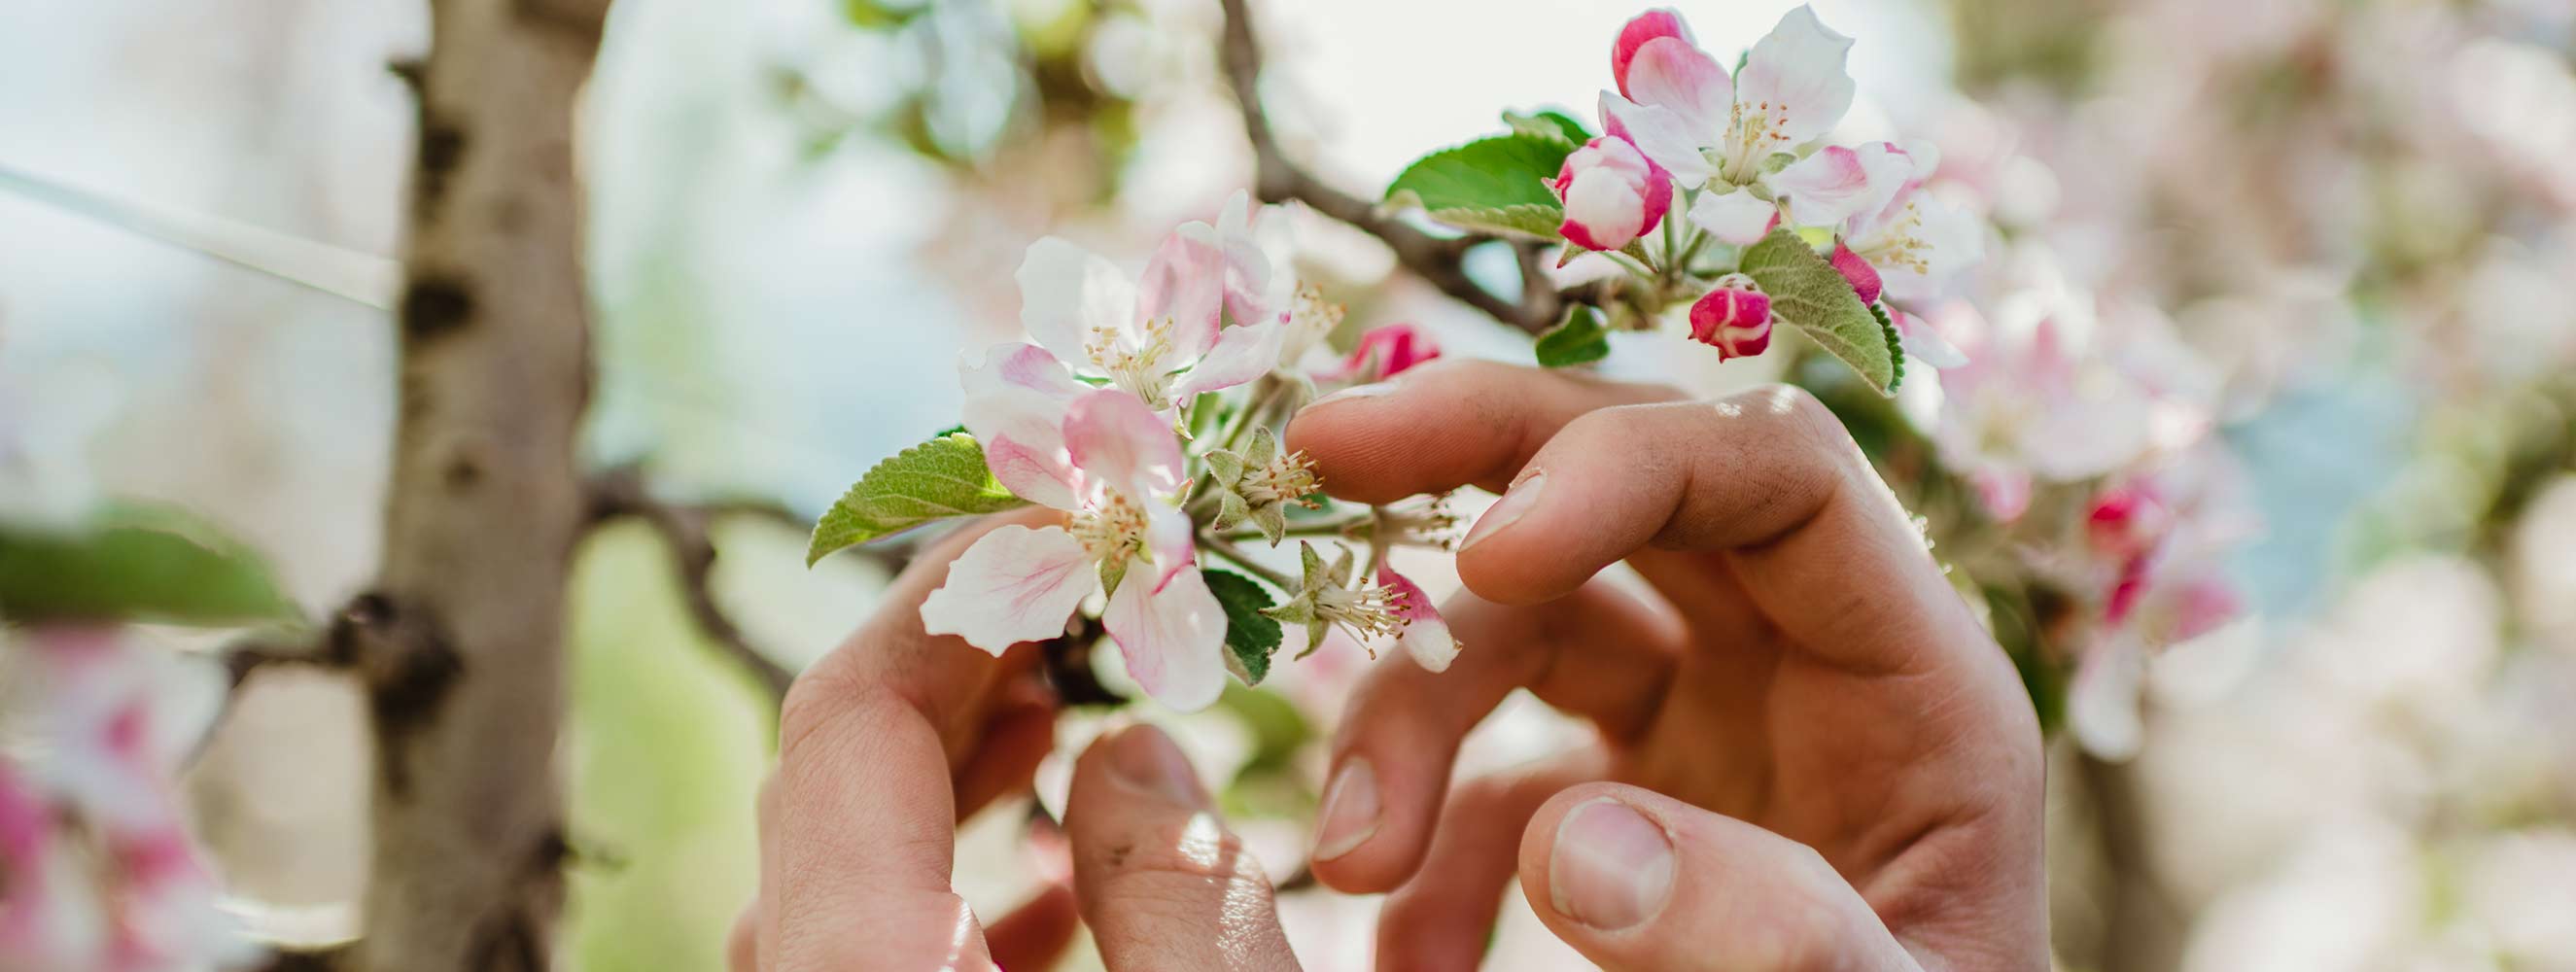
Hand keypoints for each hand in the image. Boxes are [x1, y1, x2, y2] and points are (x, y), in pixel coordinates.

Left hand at [727, 509, 1084, 971]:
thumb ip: (1170, 884)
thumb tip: (1130, 755)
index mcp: (870, 966)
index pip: (849, 713)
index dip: (953, 588)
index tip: (1059, 518)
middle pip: (831, 776)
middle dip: (954, 663)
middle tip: (1069, 586)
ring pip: (835, 871)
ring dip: (947, 774)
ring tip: (1049, 717)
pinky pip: (862, 958)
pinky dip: (946, 894)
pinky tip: (1049, 890)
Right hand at [1284, 361, 2046, 970]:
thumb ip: (1769, 935)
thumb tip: (1573, 844)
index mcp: (1911, 677)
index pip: (1776, 471)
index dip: (1626, 467)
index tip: (1490, 554)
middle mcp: (1807, 664)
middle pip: (1633, 478)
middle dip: (1473, 452)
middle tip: (1320, 449)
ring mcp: (1716, 723)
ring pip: (1533, 623)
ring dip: (1414, 712)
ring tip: (1350, 863)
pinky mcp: (1636, 803)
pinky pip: (1498, 773)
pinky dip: (1430, 854)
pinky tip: (1408, 957)